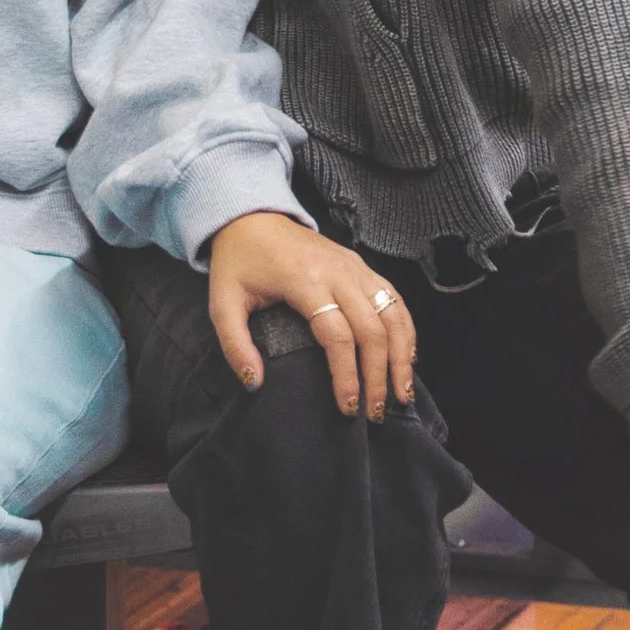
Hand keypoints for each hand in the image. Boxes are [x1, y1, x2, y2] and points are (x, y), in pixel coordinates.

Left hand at [207, 213, 417, 421]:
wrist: (251, 216)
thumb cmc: (238, 263)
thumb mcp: (222, 303)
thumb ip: (235, 345)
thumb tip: (255, 384)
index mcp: (305, 281)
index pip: (337, 336)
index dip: (346, 375)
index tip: (347, 407)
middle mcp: (338, 272)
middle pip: (372, 330)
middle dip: (378, 376)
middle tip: (375, 413)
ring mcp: (355, 267)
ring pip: (392, 314)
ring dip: (401, 356)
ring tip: (402, 394)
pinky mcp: (362, 265)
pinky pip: (394, 299)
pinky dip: (406, 330)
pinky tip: (406, 358)